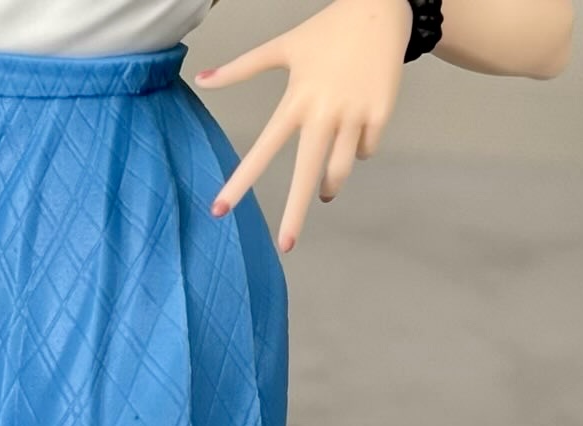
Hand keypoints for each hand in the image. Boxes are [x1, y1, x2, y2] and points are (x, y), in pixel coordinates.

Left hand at [193, 0, 411, 252]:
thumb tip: (200, 79)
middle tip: (286, 245)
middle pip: (308, 173)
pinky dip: (357, 148)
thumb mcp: (281, 47)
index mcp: (296, 101)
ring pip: (340, 169)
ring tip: (323, 192)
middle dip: (295, 213)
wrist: (379, 11)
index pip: (263, 150)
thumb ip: (241, 68)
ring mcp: (355, 115)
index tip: (219, 210)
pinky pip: (365, 149)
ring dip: (329, 185)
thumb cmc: (325, 31)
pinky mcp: (381, 114)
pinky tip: (355, 132)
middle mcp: (325, 113)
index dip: (240, 182)